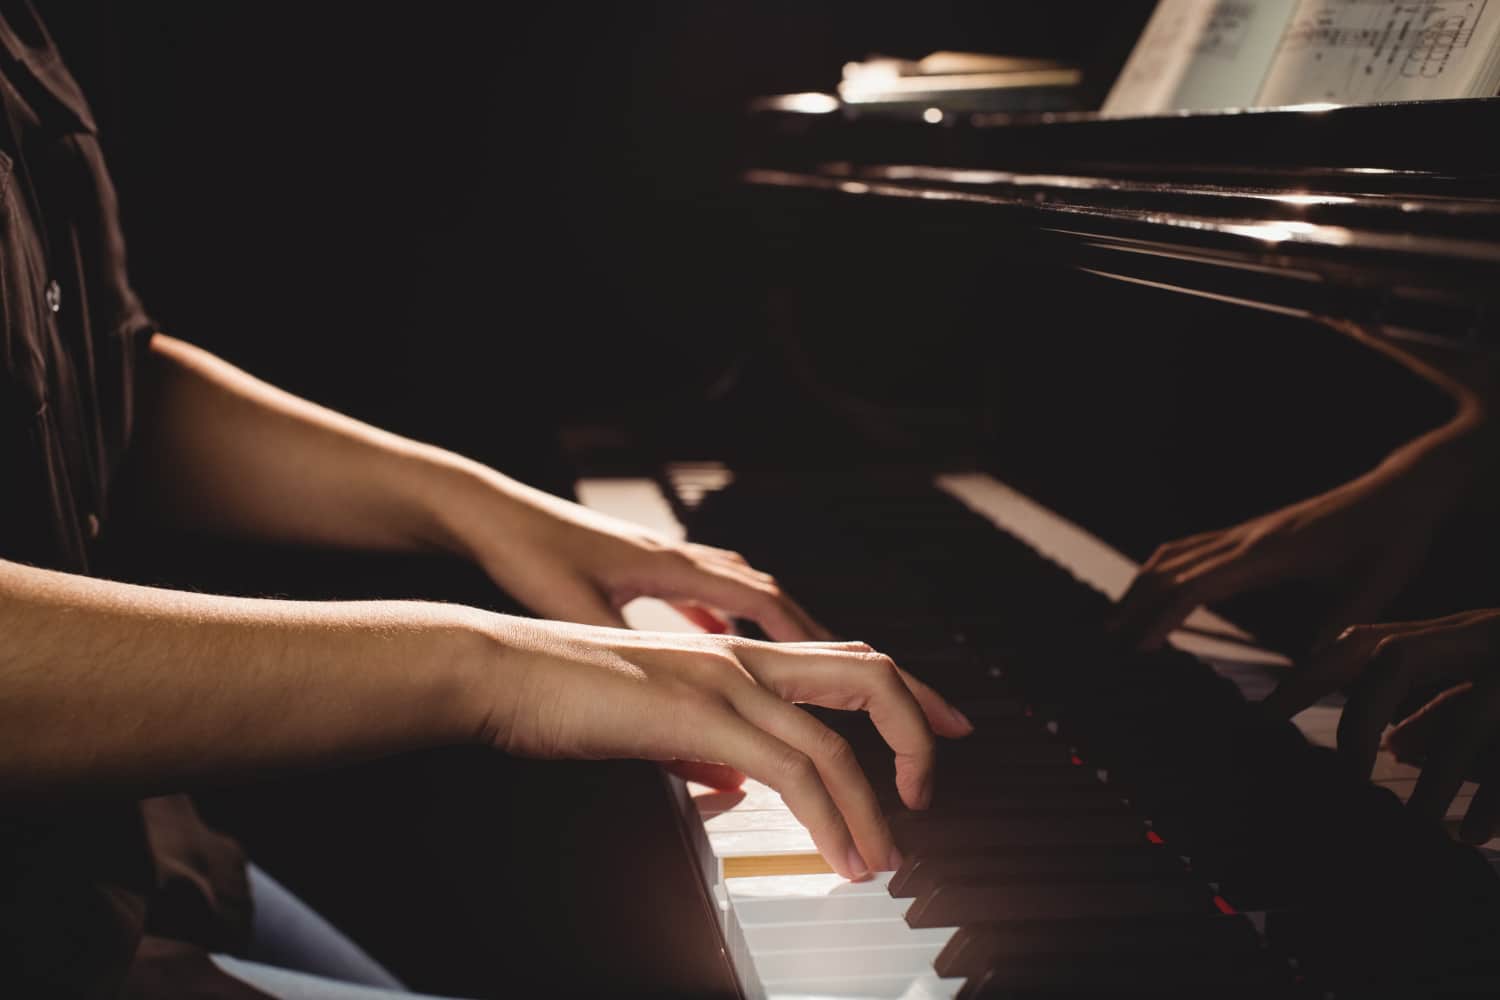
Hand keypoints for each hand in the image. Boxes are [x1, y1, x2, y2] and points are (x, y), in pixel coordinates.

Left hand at [449, 474, 830, 640]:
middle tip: (848, 675)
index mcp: (673, 565)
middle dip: (811, 635)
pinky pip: (699, 592)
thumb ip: (630, 675)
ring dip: (773, 627)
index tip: (844, 675)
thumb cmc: (526, 552)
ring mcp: (659, 557)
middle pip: (767, 595)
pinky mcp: (636, 566)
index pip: (764, 602)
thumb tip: (674, 733)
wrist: (484, 511)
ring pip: (738, 591)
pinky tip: (719, 646)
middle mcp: (677, 555)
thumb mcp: (580, 618)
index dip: (808, 640)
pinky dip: (723, 619)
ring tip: (798, 666)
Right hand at [477, 618, 974, 878]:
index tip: (940, 729)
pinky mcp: (700, 716)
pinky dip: (831, 818)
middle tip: (932, 789)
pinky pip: (793, 770)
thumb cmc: (561, 690)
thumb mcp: (652, 715)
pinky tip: (839, 853)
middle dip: (920, 729)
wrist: (498, 668)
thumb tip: (739, 776)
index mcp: (733, 651)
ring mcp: (724, 681)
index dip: (906, 693)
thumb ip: (706, 740)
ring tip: (884, 858)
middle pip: (870, 674)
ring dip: (874, 806)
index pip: (845, 658)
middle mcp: (742, 656)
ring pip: (838, 739)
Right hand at [1108, 467, 1436, 652]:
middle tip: (1106, 644)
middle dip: (1134, 606)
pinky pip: (1188, 549)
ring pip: (1172, 556)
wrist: (1399, 492)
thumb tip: (1312, 667)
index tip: (1138, 649)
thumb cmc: (1392, 538)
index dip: (1162, 617)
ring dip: (1139, 586)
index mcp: (1271, 552)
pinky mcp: (1248, 534)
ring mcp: (1244, 532)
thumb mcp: (1378, 584)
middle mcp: (1247, 538)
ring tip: (1115, 621)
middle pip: (1170, 570)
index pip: (1197, 585)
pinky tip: (1150, 590)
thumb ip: (1341, 623)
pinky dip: (1159, 570)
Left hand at [1263, 609, 1499, 842]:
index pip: (1361, 645)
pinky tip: (1471, 836)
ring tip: (1414, 830)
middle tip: (1344, 782)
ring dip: (1436, 779)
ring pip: (1468, 717)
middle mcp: (1483, 635)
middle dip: (1360, 720)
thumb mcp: (1489, 691)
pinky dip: (1494, 799)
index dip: (1309, 678)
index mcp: (1454, 634)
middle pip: (1396, 660)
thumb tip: (1393, 747)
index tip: (1261, 722)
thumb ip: (1440, 715)